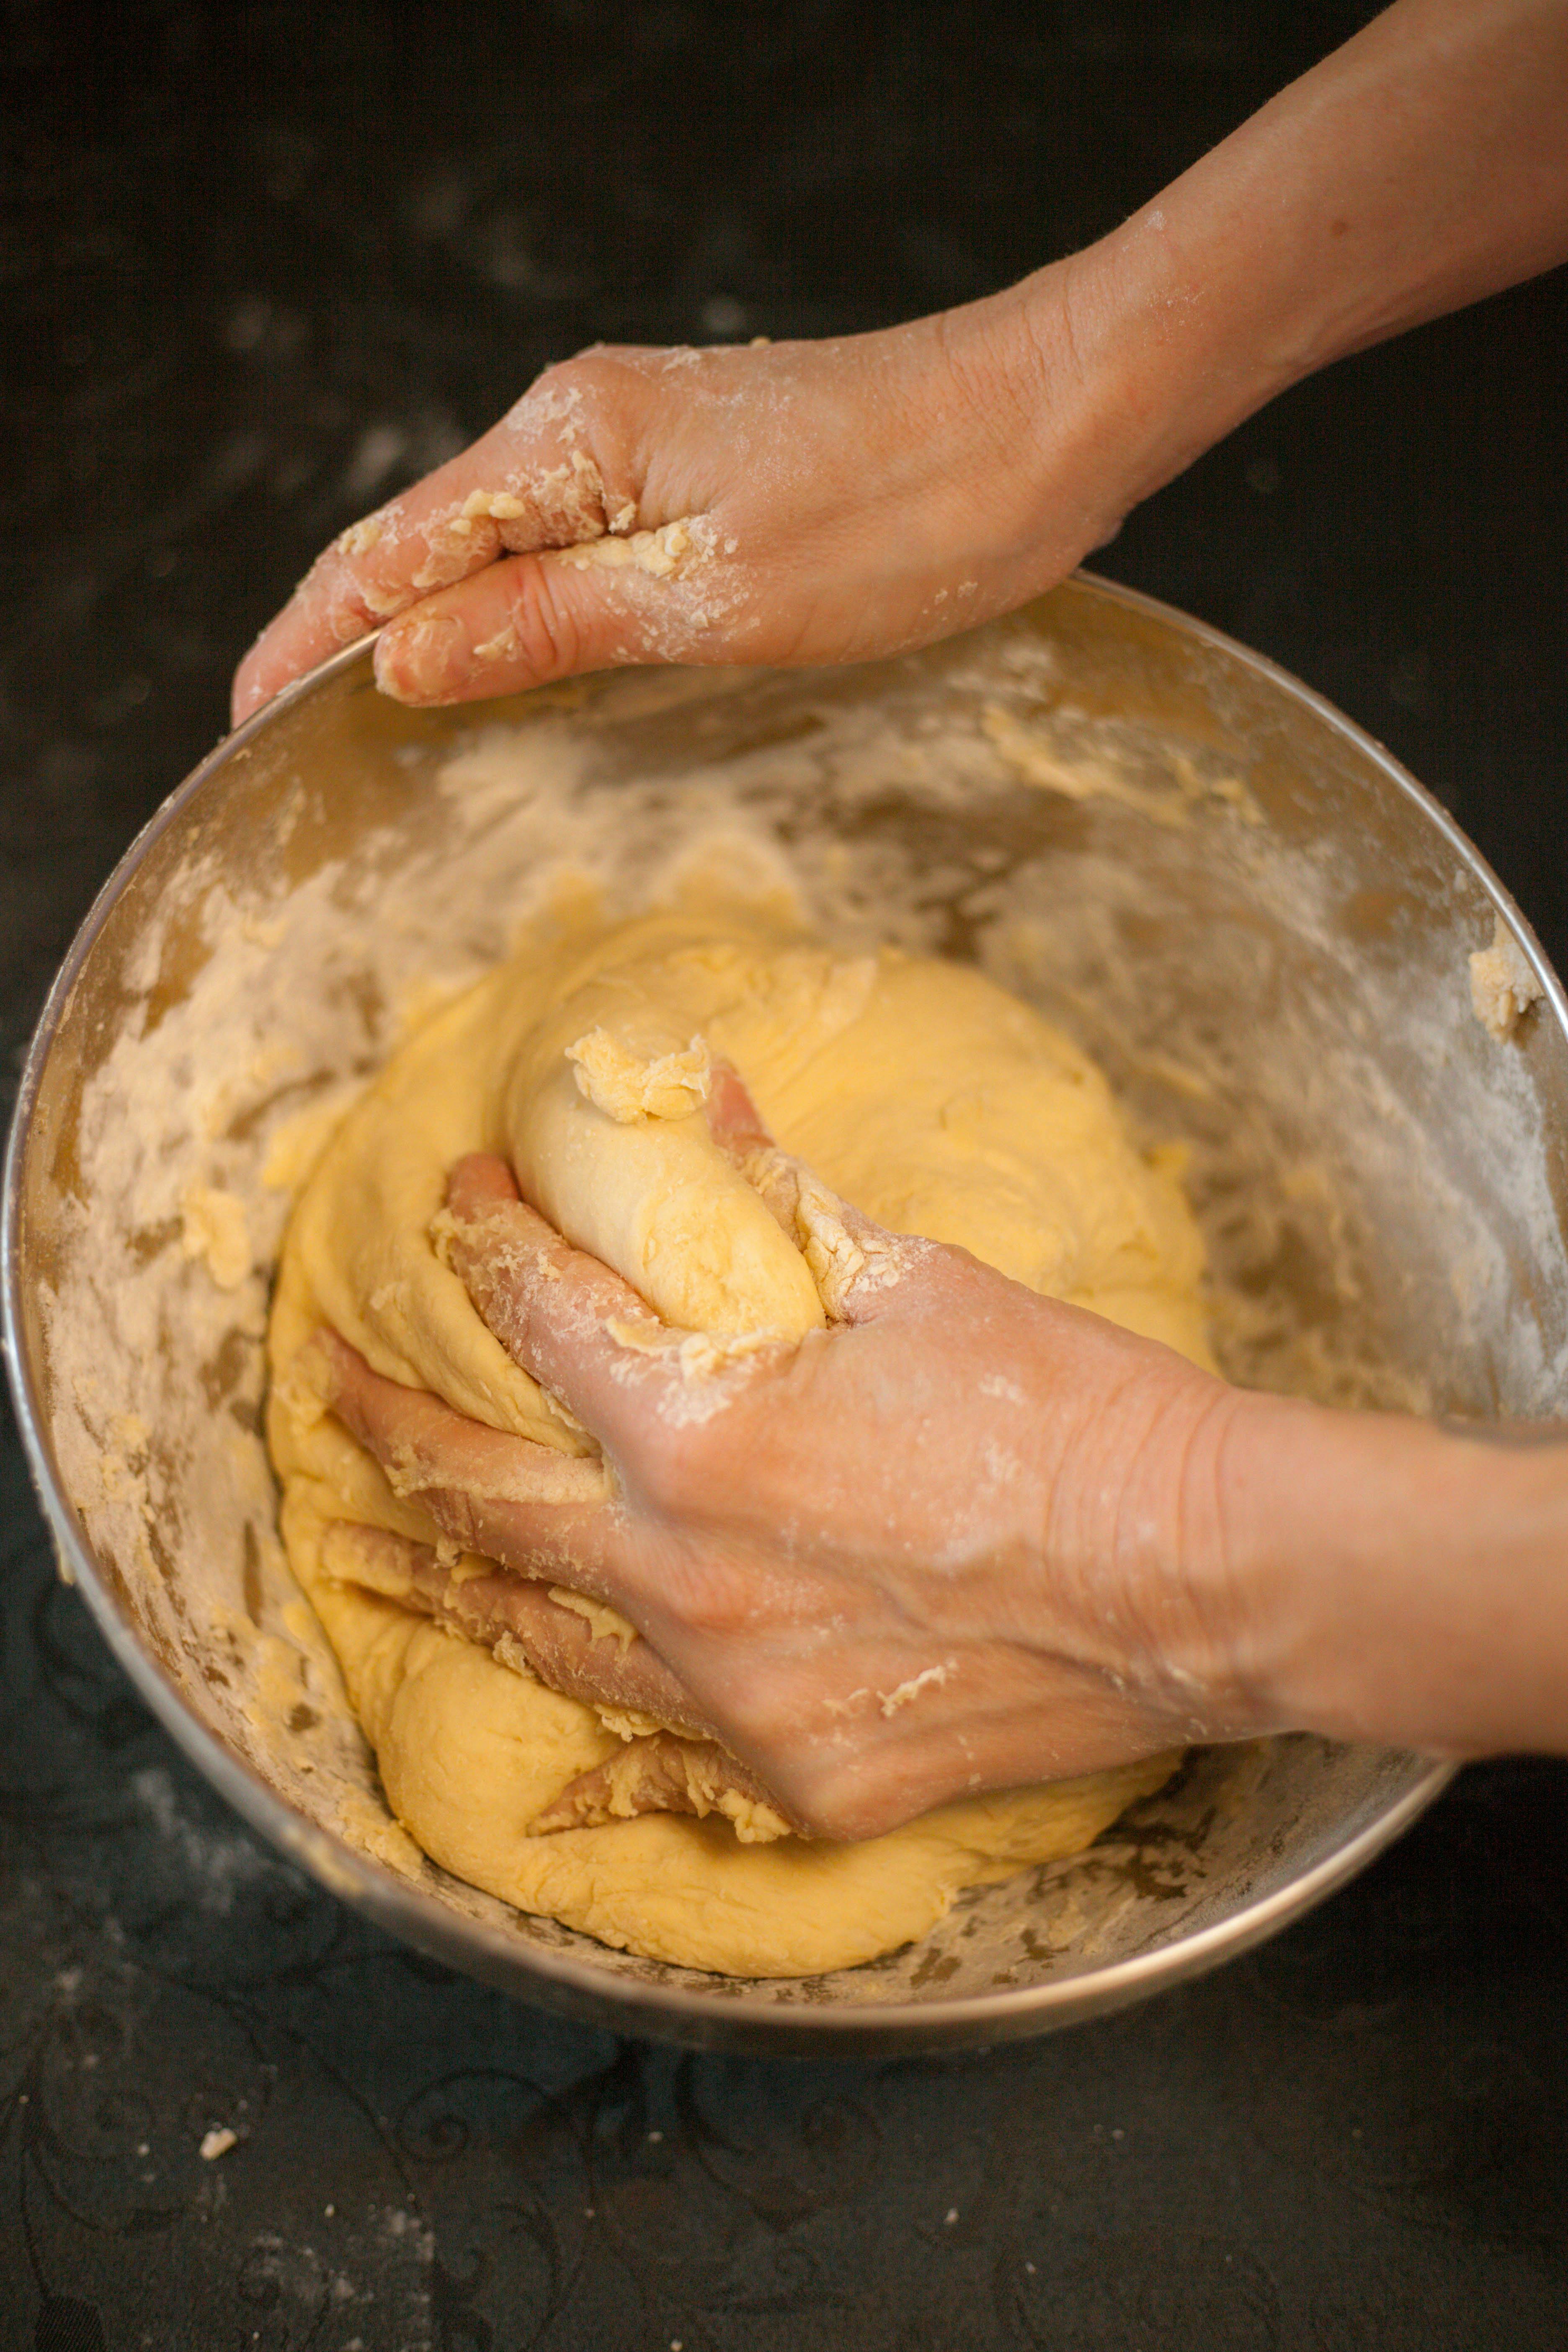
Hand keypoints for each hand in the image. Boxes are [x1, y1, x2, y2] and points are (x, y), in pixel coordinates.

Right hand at [232, 270, 1136, 722]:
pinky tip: (508, 661)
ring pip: (502, 544)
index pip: (393, 550)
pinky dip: (521, 605)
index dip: (310, 637)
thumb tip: (405, 662)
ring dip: (439, 627)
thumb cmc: (911, 506)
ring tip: (379, 718)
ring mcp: (645, 440)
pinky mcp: (700, 466)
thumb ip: (545, 625)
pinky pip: (573, 540)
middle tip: (295, 738)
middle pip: (431, 541)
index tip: (247, 717)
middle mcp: (588, 424)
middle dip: (358, 638)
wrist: (1051, 420)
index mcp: (571, 443)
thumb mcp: (711, 597)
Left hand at [310, 1143, 1263, 1844]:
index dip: (486, 1242)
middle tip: (328, 1384)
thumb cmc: (1071, 1409)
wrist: (1203, 1572)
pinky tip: (544, 1707)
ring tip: (370, 1549)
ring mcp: (734, 1695)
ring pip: (540, 1635)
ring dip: (445, 1579)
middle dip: (386, 1427)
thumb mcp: (916, 1280)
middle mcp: (686, 1575)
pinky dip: (591, 1717)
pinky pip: (653, 1752)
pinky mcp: (795, 1776)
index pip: (541, 1315)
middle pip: (483, 1496)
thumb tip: (691, 1099)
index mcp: (704, 1430)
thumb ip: (773, 1203)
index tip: (464, 1207)